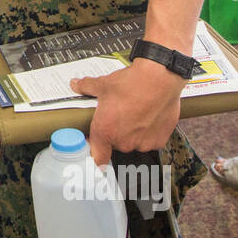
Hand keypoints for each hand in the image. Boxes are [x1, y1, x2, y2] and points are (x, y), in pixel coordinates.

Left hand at [69, 59, 185, 165]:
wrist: (160, 79)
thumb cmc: (133, 83)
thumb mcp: (103, 84)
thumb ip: (86, 87)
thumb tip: (77, 85)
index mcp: (104, 132)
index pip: (97, 158)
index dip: (96, 152)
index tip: (97, 146)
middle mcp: (123, 141)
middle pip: (116, 144)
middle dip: (116, 132)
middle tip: (119, 116)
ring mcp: (141, 143)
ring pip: (133, 142)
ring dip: (133, 132)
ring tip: (135, 113)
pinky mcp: (158, 141)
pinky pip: (150, 141)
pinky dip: (149, 132)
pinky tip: (148, 117)